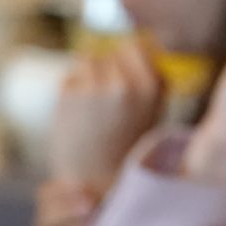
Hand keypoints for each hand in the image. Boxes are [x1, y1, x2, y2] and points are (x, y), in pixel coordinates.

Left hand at [48, 41, 164, 189]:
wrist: (97, 184)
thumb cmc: (125, 149)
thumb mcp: (150, 112)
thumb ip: (144, 79)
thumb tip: (132, 41)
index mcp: (154, 86)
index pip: (135, 46)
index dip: (125, 60)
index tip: (123, 81)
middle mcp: (128, 83)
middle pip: (109, 52)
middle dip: (105, 71)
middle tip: (106, 107)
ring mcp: (99, 87)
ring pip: (87, 60)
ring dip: (86, 78)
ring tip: (93, 111)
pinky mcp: (72, 93)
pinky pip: (70, 77)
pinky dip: (71, 91)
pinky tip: (78, 116)